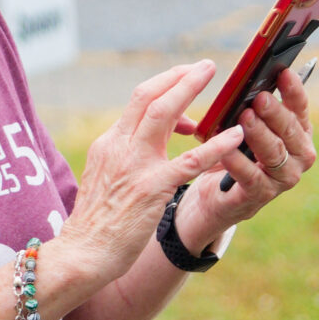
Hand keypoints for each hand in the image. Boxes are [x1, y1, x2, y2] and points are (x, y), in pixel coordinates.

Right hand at [52, 62, 244, 293]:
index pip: (137, 102)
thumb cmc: (95, 224)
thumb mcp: (105, 178)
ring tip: (215, 76)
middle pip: (148, 96)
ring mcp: (135, 166)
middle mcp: (119, 147)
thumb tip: (146, 143)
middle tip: (206, 65)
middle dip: (179, 75)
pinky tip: (236, 136)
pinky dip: (216, 145)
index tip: (186, 83)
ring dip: (190, 89)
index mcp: (109, 144)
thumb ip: (125, 156)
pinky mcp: (152, 189)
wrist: (83, 253)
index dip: (165, 86)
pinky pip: (190, 160)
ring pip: (163, 114)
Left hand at [175, 67, 315, 253]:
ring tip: (244, 118)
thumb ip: (252, 109)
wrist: (215, 197)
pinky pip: (250, 177)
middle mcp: (299, 156)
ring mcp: (283, 179)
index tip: (284, 72)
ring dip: (259, 134)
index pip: (300, 108)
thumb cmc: (235, 154)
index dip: (293, 90)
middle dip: (274, 113)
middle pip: (290, 131)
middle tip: (259, 98)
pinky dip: (238, 162)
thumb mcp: (245, 129)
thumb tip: (248, 84)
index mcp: (299, 134)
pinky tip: (226, 149)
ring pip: (274, 153)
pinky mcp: (260, 196)